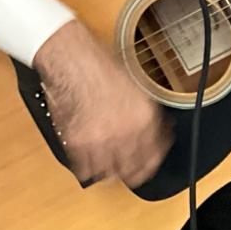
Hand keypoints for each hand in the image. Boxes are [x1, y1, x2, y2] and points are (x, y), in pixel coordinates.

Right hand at [33, 19, 170, 186]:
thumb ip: (150, 115)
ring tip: (106, 161)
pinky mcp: (77, 143)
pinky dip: (86, 167)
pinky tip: (87, 158)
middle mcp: (126, 132)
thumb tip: (161, 132)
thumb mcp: (136, 86)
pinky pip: (84, 169)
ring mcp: (101, 140)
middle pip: (133, 171)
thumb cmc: (98, 63)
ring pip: (109, 174)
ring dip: (108, 169)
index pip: (155, 156)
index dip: (152, 161)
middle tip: (126, 166)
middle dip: (131, 170)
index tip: (149, 162)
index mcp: (144, 118)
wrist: (70, 56)